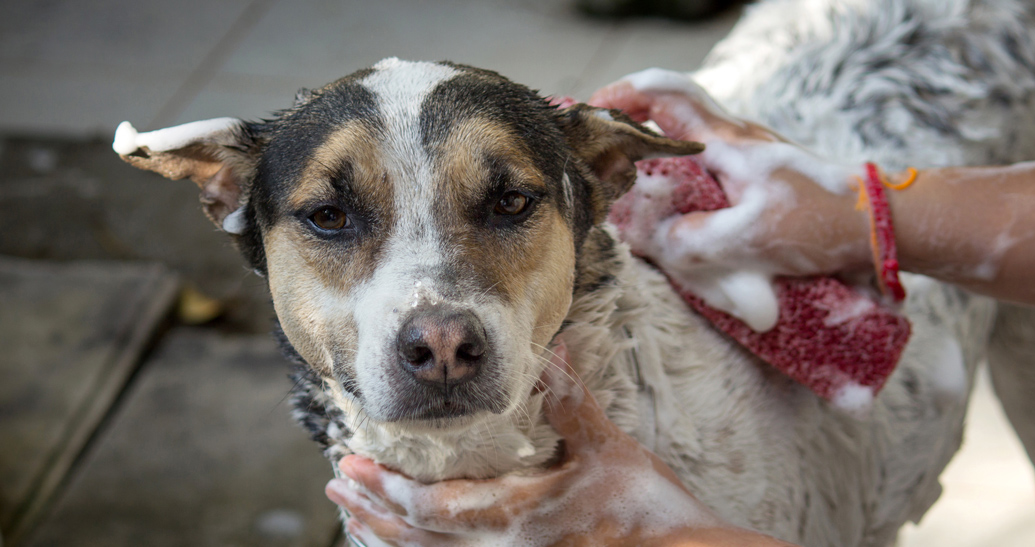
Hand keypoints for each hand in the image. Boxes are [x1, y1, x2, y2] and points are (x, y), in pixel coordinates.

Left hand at [324, 344, 779, 546]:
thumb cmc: (648, 514)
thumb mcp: (609, 451)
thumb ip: (572, 402)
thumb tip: (554, 349)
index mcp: (516, 518)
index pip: (431, 509)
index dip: (387, 490)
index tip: (352, 467)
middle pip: (417, 540)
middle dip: (372, 512)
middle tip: (337, 487)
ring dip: (387, 537)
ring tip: (355, 517)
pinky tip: (410, 544)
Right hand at [591, 69, 871, 329]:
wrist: (880, 226)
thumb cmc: (824, 221)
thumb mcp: (754, 238)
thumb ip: (694, 241)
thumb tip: (651, 239)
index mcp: (727, 141)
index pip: (666, 94)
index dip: (622, 96)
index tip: (591, 114)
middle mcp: (734, 143)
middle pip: (667, 120)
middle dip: (626, 136)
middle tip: (598, 164)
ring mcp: (746, 163)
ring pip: (684, 154)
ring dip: (652, 170)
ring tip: (627, 201)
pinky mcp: (756, 186)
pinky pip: (705, 181)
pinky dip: (679, 194)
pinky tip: (674, 226)